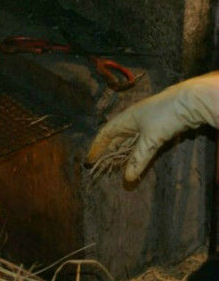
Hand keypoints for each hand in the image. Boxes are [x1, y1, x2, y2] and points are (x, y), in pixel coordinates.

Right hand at [86, 71, 218, 180]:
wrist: (192, 101)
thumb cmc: (165, 115)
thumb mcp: (150, 139)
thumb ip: (138, 160)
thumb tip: (127, 179)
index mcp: (125, 119)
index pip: (105, 134)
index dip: (96, 148)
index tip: (89, 162)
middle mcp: (132, 121)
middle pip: (116, 140)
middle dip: (109, 154)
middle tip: (103, 169)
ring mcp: (146, 124)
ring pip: (130, 143)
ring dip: (124, 156)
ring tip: (117, 169)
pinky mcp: (159, 128)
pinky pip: (142, 144)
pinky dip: (137, 154)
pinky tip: (136, 163)